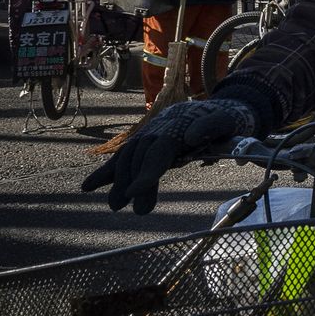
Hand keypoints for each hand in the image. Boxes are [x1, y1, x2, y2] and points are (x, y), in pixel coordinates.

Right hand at [81, 98, 257, 213]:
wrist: (218, 108)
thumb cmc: (226, 118)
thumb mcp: (226, 120)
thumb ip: (210, 127)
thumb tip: (191, 136)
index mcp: (177, 126)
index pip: (158, 151)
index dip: (145, 172)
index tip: (134, 193)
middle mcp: (158, 130)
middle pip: (139, 157)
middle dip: (129, 182)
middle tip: (122, 207)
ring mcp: (149, 136)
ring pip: (129, 158)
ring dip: (118, 181)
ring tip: (115, 205)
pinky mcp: (146, 144)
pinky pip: (125, 157)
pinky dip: (107, 171)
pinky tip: (88, 186)